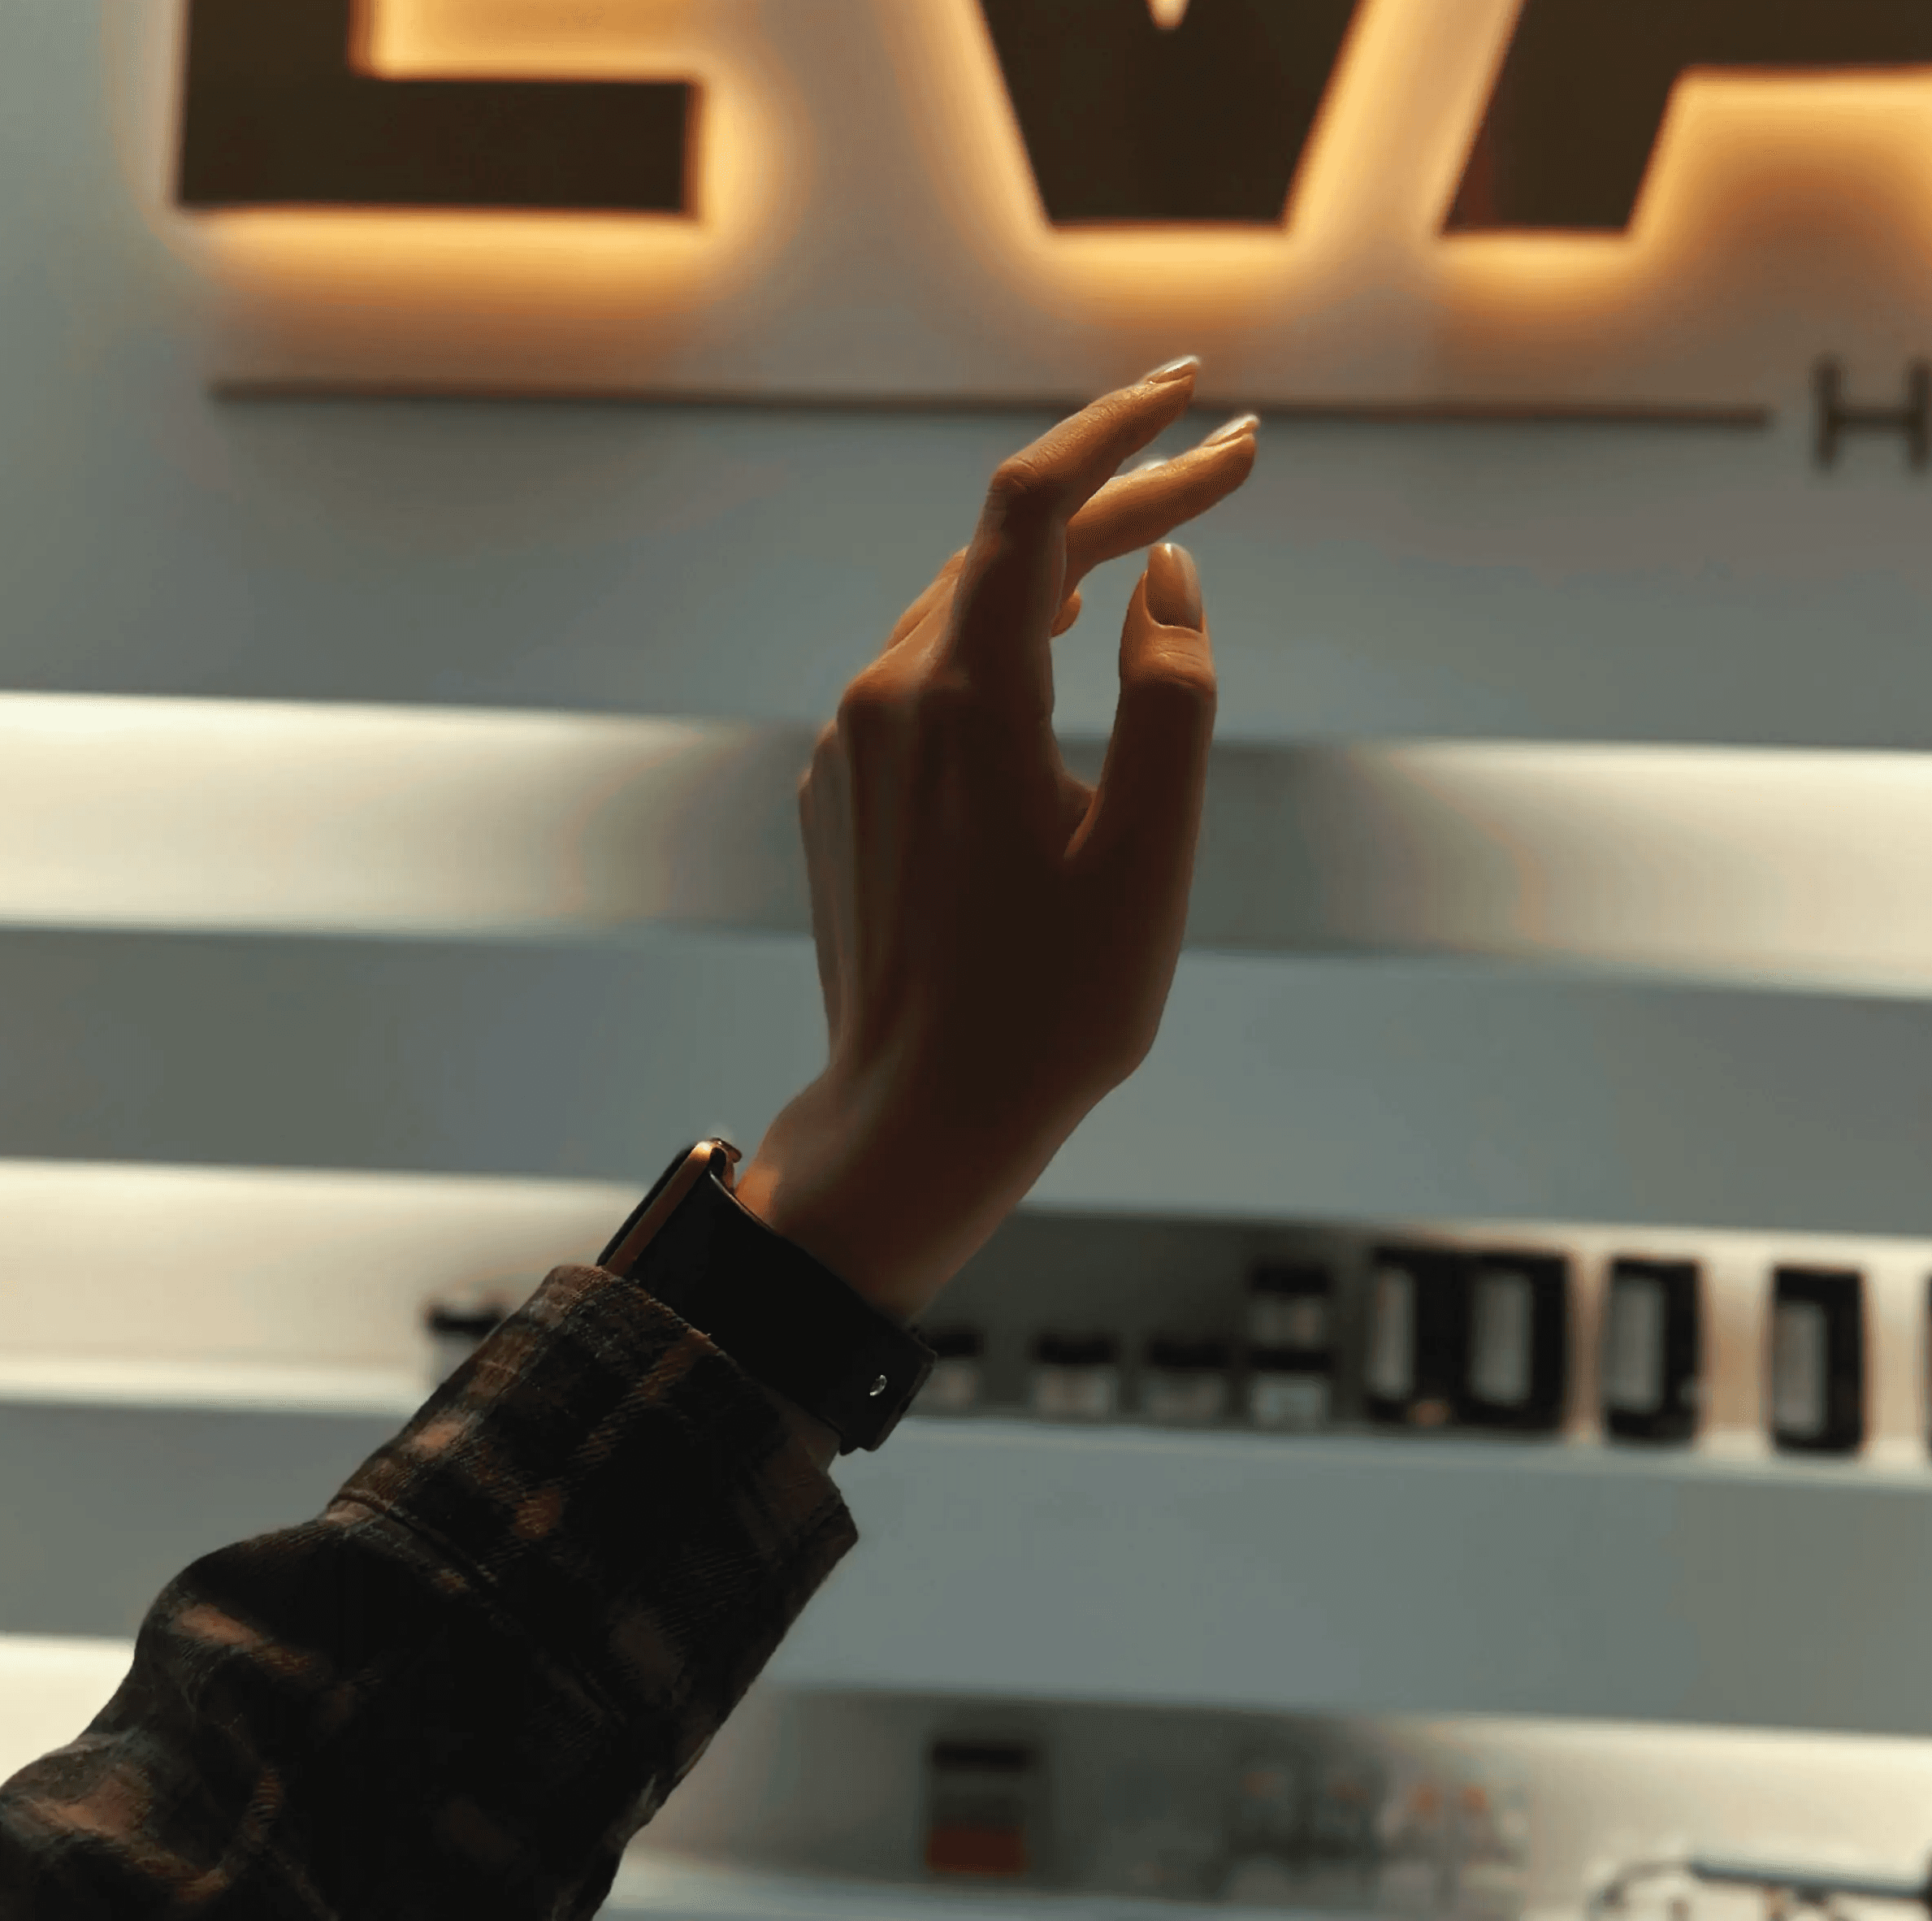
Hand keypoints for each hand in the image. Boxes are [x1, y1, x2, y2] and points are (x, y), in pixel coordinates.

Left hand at [734, 362, 1257, 1320]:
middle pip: (1009, 553)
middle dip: (1124, 501)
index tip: (1194, 392)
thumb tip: (1167, 571)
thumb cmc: (1050, 1009)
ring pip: (965, 610)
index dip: (1113, 431)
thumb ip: (1173, 696)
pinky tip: (1056, 641)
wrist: (915, 1119)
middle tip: (1231, 466)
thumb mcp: (1151, 858)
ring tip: (1156, 534)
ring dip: (1067, 569)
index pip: (1033, 507)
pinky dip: (1007, 636)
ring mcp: (853, 745)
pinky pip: (928, 673)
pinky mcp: (844, 789)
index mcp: (966, 703)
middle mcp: (888, 699)